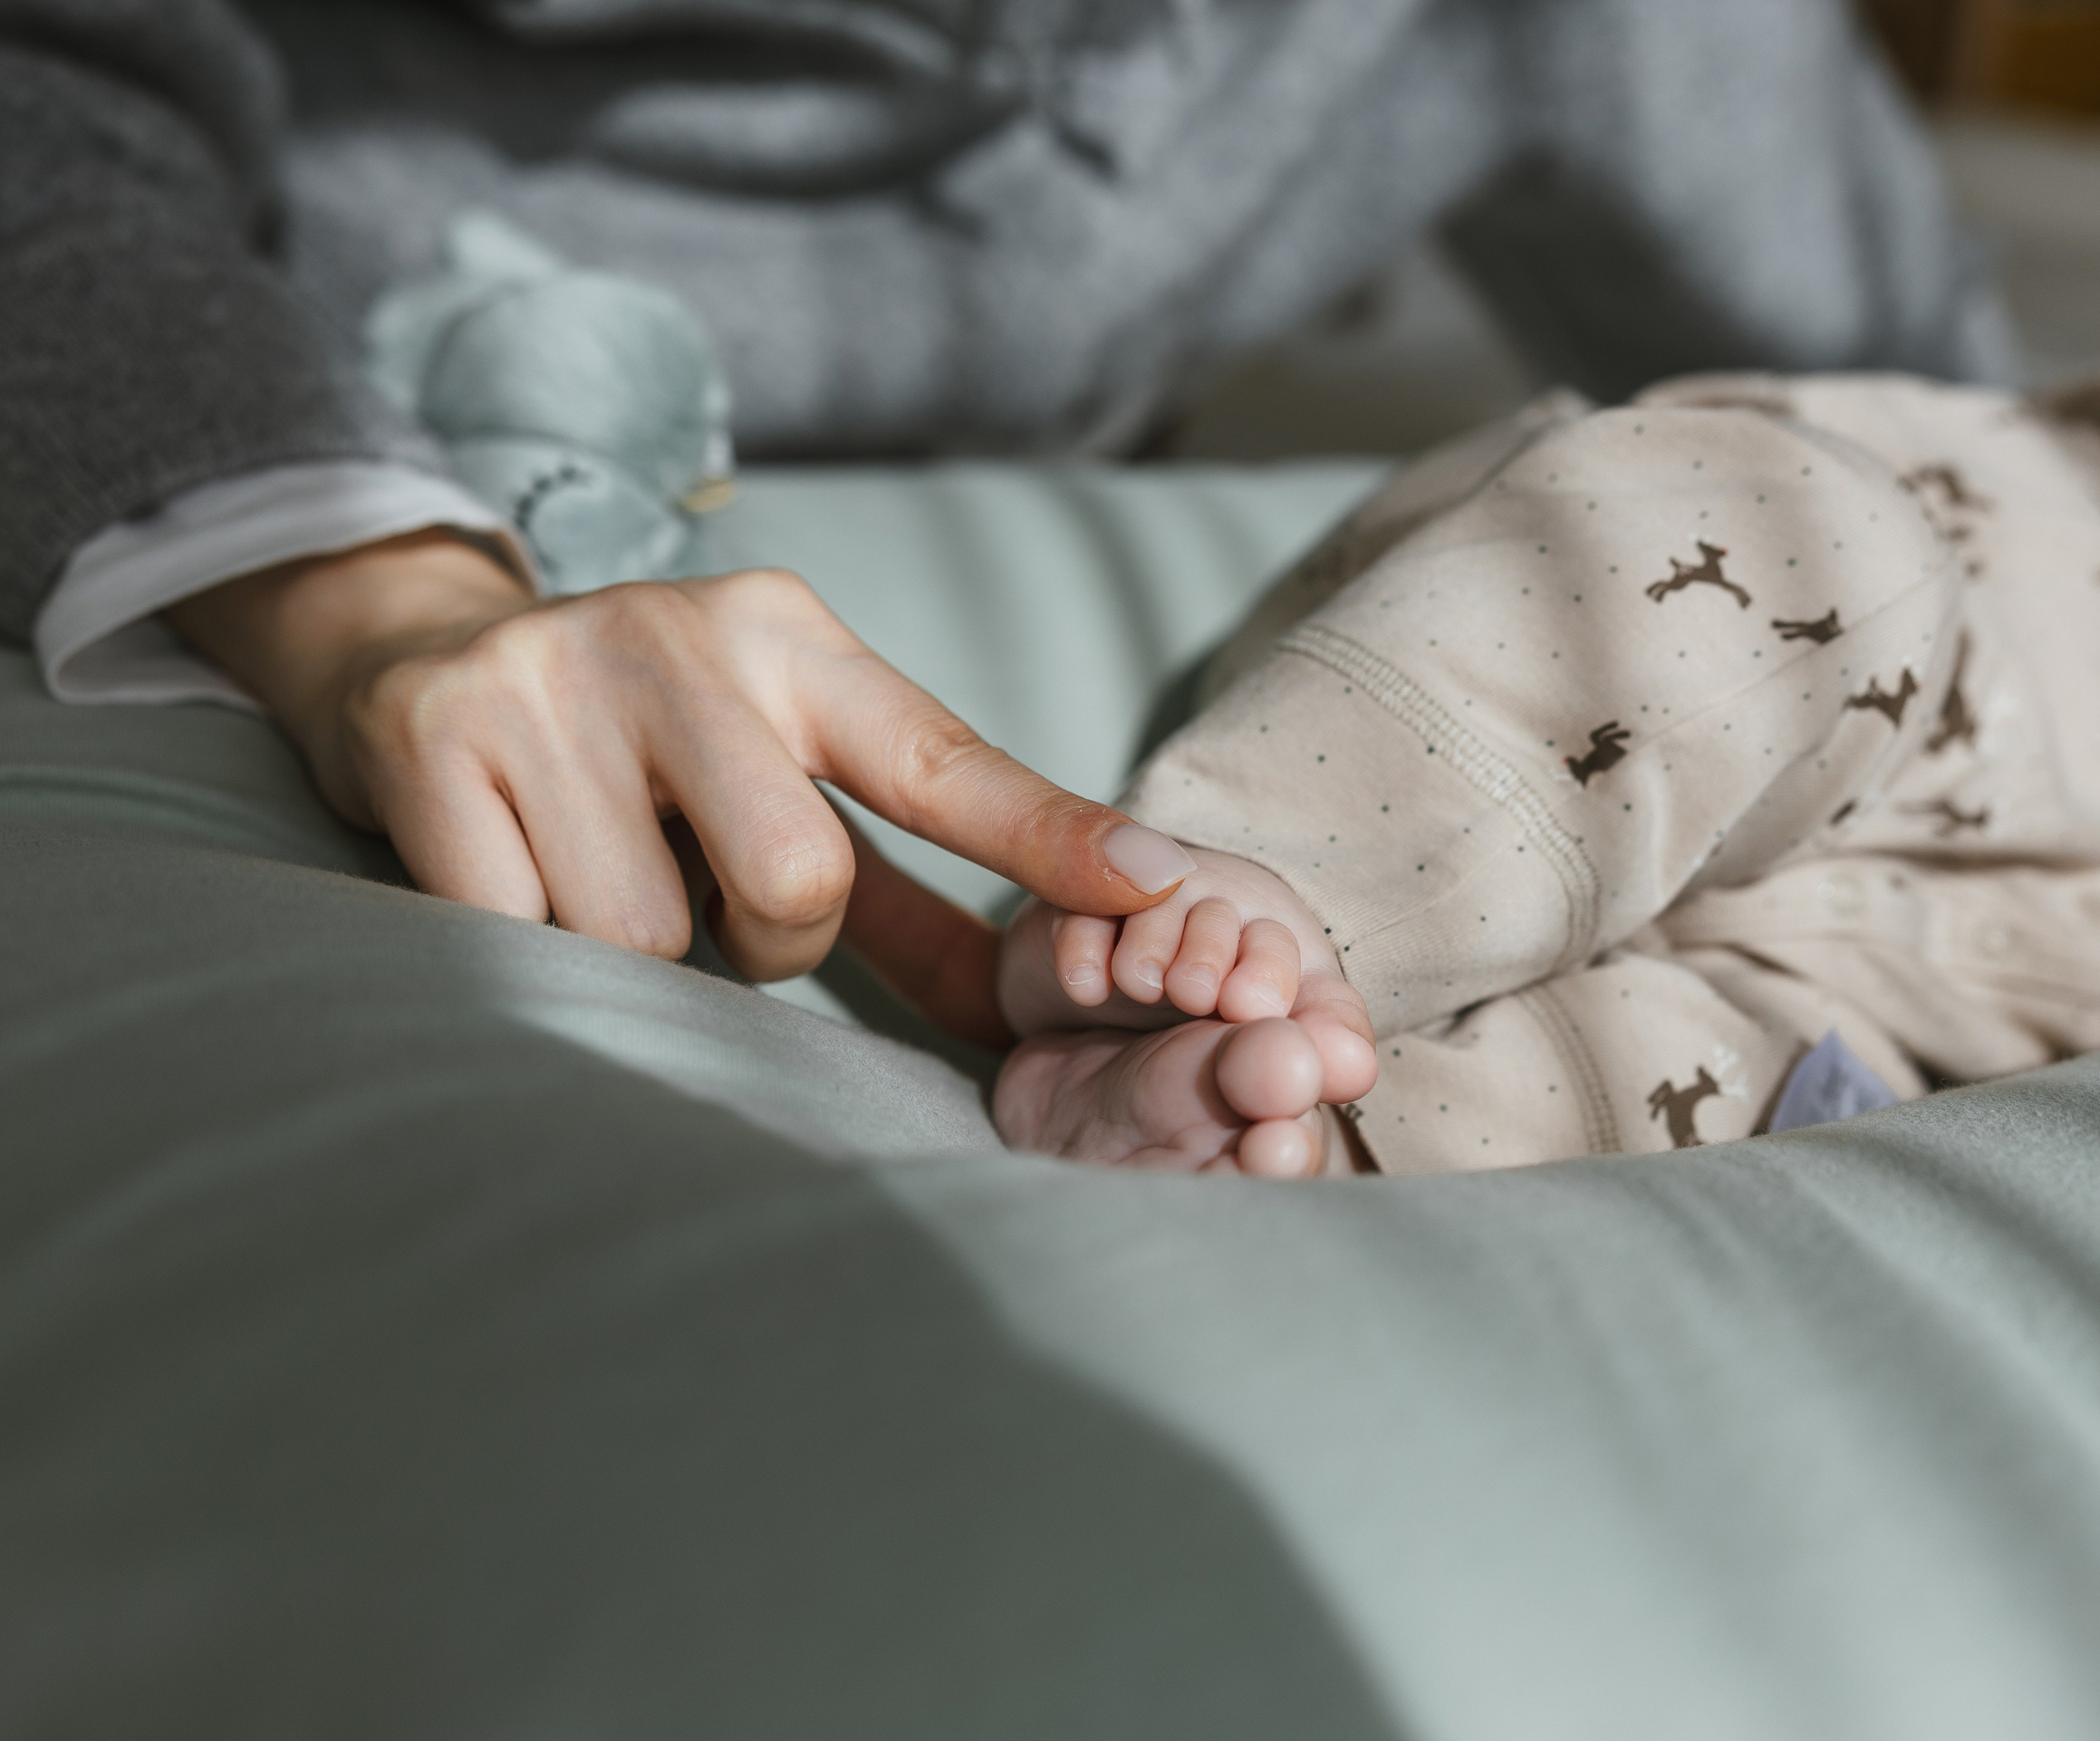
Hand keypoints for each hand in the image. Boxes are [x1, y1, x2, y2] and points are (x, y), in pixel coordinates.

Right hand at [168, 531, 1193, 1022]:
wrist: (413, 652)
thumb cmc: (645, 749)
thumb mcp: (778, 774)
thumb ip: (903, 892)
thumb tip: (1022, 1010)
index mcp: (794, 640)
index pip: (942, 758)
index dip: (1049, 835)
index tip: (1153, 887)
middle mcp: (684, 637)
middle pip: (795, 883)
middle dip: (763, 938)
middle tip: (703, 890)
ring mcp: (552, 678)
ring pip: (647, 933)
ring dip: (635, 945)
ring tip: (595, 864)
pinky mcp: (435, 736)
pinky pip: (520, 933)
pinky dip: (524, 938)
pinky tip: (503, 866)